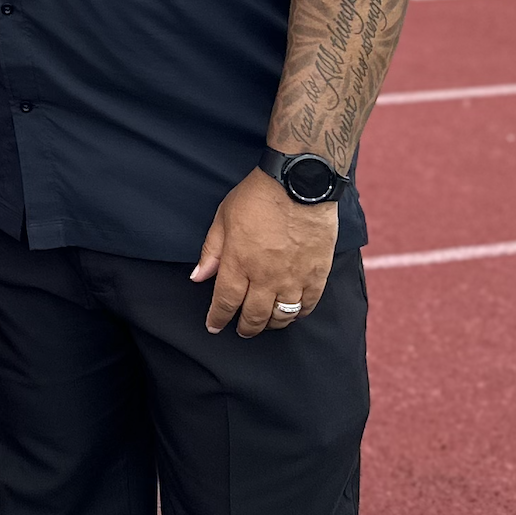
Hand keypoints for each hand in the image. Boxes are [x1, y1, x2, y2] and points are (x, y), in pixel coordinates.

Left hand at [191, 168, 338, 337]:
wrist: (300, 184)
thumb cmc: (257, 197)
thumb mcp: (223, 218)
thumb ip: (212, 251)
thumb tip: (198, 277)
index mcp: (239, 263)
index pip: (226, 301)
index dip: (218, 317)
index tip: (213, 326)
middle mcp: (266, 276)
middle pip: (254, 315)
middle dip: (245, 327)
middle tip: (240, 330)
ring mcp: (294, 277)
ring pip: (282, 316)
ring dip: (271, 325)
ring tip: (264, 325)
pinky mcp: (317, 274)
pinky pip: (308, 305)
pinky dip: (299, 314)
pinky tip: (292, 314)